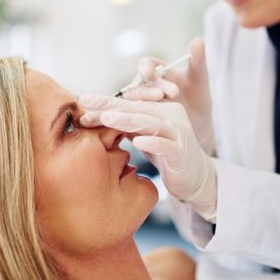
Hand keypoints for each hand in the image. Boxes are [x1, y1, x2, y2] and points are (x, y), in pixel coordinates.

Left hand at [79, 94, 217, 221]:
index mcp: (159, 110)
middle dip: (110, 105)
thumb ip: (127, 125)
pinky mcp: (182, 154)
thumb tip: (97, 116)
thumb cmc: (166, 155)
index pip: (129, 104)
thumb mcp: (144, 136)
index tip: (82, 102)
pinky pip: (168, 146)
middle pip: (137, 108)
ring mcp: (178, 134)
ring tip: (107, 118)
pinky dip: (154, 143)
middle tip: (87, 101)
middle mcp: (170, 117)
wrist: (197, 178)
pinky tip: (138, 141)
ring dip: (128, 120)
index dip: (106, 104)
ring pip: (151, 123)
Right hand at [122, 38, 215, 155]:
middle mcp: (146, 87)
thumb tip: (198, 40)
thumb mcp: (200, 79)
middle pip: (139, 85)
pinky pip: (132, 119)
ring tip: (161, 106)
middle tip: (172, 92)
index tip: (150, 72)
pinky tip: (149, 124)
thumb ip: (198, 61)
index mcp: (158, 72)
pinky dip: (137, 119)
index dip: (145, 68)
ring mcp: (141, 104)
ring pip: (132, 102)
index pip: (146, 65)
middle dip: (152, 89)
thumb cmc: (197, 98)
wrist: (199, 125)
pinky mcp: (139, 120)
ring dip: (144, 103)